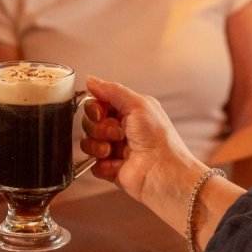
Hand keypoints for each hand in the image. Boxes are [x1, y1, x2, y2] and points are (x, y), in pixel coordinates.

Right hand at [80, 76, 200, 201]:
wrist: (163, 172)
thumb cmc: (159, 138)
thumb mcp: (138, 104)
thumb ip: (112, 90)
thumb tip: (91, 80)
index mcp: (128, 111)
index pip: (97, 103)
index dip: (94, 108)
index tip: (101, 112)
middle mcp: (121, 129)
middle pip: (89, 122)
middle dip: (99, 128)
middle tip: (117, 133)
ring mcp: (115, 149)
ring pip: (87, 143)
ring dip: (98, 145)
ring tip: (114, 150)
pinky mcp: (110, 169)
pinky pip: (92, 165)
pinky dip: (103, 164)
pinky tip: (118, 164)